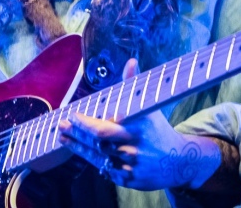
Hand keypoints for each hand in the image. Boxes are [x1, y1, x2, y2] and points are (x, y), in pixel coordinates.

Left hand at [58, 59, 221, 190]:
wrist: (179, 161)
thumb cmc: (157, 129)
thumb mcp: (149, 107)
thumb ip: (134, 85)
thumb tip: (131, 62)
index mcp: (138, 127)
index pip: (104, 127)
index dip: (85, 123)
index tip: (73, 115)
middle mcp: (134, 147)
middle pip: (98, 142)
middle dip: (77, 134)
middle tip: (62, 126)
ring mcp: (132, 166)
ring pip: (99, 158)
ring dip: (79, 148)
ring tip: (63, 138)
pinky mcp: (131, 180)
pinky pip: (107, 172)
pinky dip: (95, 162)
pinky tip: (82, 152)